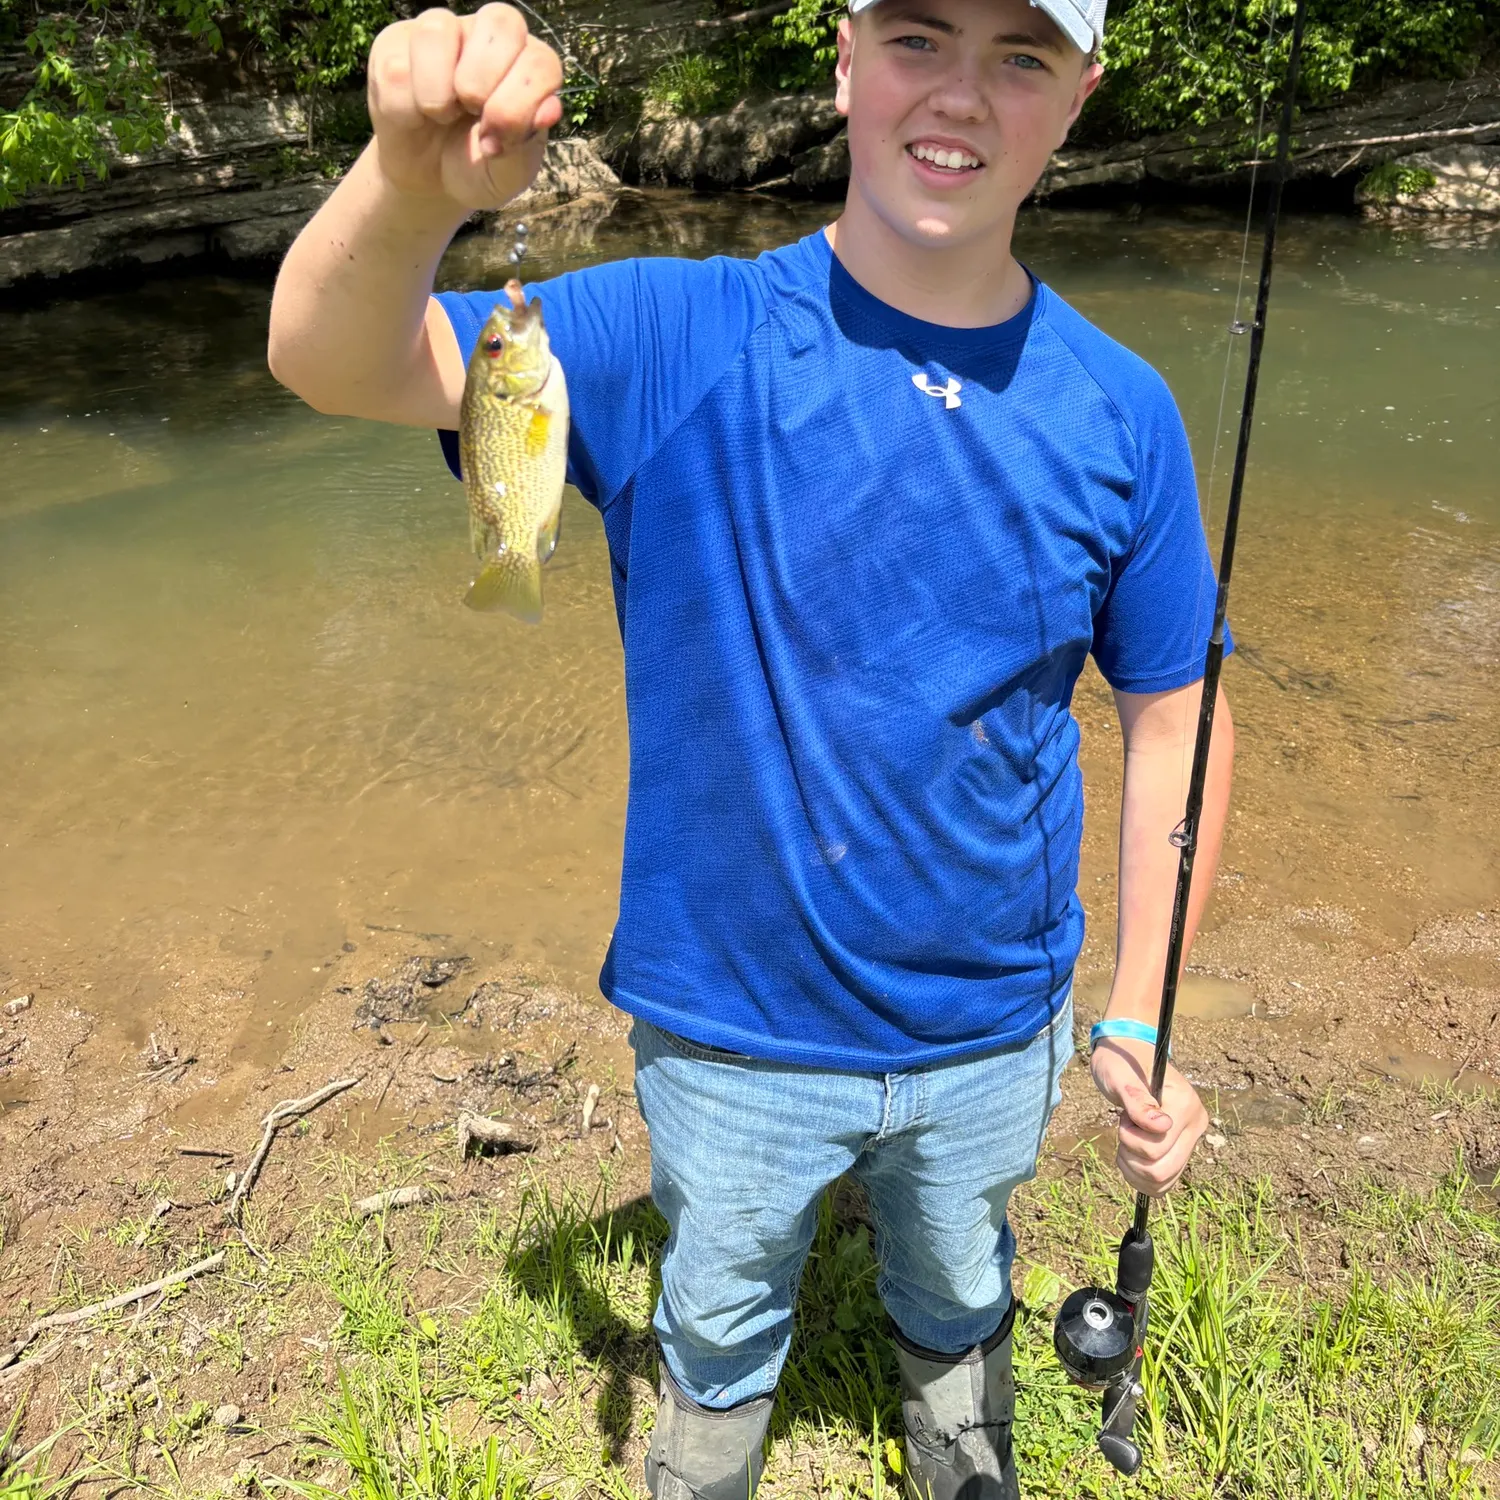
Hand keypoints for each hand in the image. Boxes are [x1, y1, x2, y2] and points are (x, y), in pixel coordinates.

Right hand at [366, 3, 563, 210]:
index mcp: (527, 63)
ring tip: (441, 115)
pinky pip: (396, 68)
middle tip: (472, 116)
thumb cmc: (477, 168)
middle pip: (501, 22)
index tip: (498, 142)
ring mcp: (441, 32)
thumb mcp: (508, 172)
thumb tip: (547, 111)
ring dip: (437, 95)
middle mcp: (488, 35)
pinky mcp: (395, 44)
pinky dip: (404, 109)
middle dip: (483, 85)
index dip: (520, 106)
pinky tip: (413, 116)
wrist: (430, 182)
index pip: (541, 62)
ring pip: (437, 32)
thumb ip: (528, 143)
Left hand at [1089, 1036, 1207, 1196]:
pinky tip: (1130, 1157)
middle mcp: (1195, 1125)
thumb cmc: (1122, 1064)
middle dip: (1131, 1157)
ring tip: (1127, 1140)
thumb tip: (1162, 1126)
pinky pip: (1164, 1183)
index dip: (1130, 1138)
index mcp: (1185, 1104)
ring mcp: (1191, 1140)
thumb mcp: (1121, 1078)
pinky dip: (1141, 1178)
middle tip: (1124, 1128)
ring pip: (1162, 1181)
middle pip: (1161, 1170)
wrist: (1128, 1056)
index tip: (1125, 1114)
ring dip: (1134, 1169)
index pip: (1156, 1148)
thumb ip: (1138, 1102)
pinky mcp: (1182, 1151)